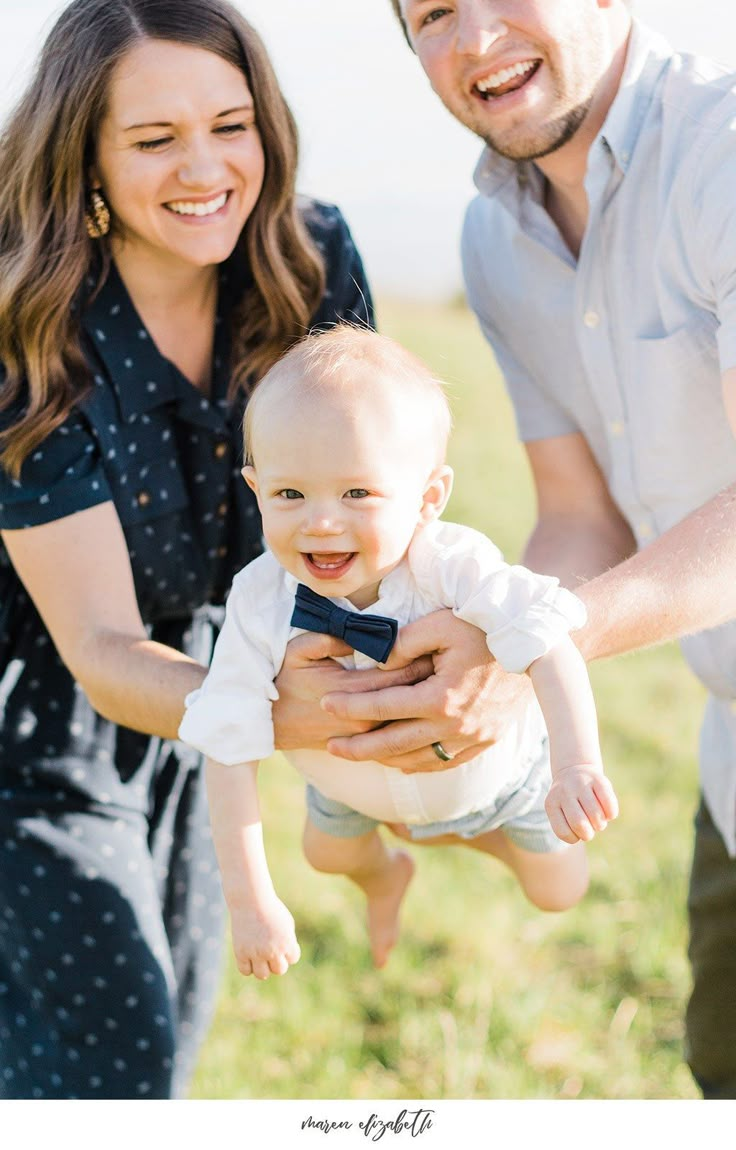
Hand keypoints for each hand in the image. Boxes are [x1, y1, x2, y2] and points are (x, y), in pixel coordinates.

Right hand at [229, 894, 300, 979]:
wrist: (251, 900)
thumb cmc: (270, 910)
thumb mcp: (286, 924)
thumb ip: (288, 943)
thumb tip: (284, 961)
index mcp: (287, 942)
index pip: (293, 959)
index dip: (288, 950)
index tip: (281, 938)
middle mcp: (272, 950)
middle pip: (279, 970)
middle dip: (277, 961)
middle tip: (270, 947)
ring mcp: (256, 953)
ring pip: (262, 975)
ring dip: (263, 967)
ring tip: (260, 954)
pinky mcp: (241, 953)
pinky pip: (245, 971)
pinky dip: (248, 966)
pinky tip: (249, 954)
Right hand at [272, 631, 432, 750]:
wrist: (273, 723)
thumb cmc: (285, 682)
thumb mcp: (298, 651)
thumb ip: (328, 638)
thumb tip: (360, 631)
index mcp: (352, 690)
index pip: (400, 673)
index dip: (423, 656)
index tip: (441, 641)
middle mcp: (365, 716)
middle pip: (412, 695)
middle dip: (434, 676)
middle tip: (454, 656)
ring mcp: (367, 734)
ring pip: (411, 717)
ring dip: (429, 697)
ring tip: (448, 677)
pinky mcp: (366, 742)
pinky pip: (400, 733)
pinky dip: (418, 719)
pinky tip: (430, 704)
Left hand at [323, 610, 533, 772]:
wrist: (539, 649)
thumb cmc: (485, 628)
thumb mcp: (440, 624)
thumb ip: (403, 643)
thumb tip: (374, 664)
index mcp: (441, 698)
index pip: (382, 708)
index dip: (349, 707)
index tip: (325, 703)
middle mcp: (455, 727)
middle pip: (393, 745)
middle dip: (356, 748)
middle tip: (328, 747)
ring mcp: (473, 740)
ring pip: (417, 761)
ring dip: (384, 760)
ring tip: (359, 754)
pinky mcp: (485, 743)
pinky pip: (443, 763)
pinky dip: (417, 765)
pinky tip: (399, 759)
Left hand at [545, 764, 618, 843]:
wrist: (573, 770)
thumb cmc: (569, 801)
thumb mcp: (561, 812)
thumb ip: (569, 827)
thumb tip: (586, 831)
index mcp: (552, 803)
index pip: (563, 832)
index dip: (574, 837)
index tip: (576, 830)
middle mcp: (564, 792)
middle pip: (580, 824)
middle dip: (589, 834)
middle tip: (590, 828)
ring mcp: (581, 784)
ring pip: (596, 815)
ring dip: (600, 824)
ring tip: (597, 819)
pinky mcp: (598, 779)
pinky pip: (609, 803)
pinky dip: (611, 814)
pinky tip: (608, 813)